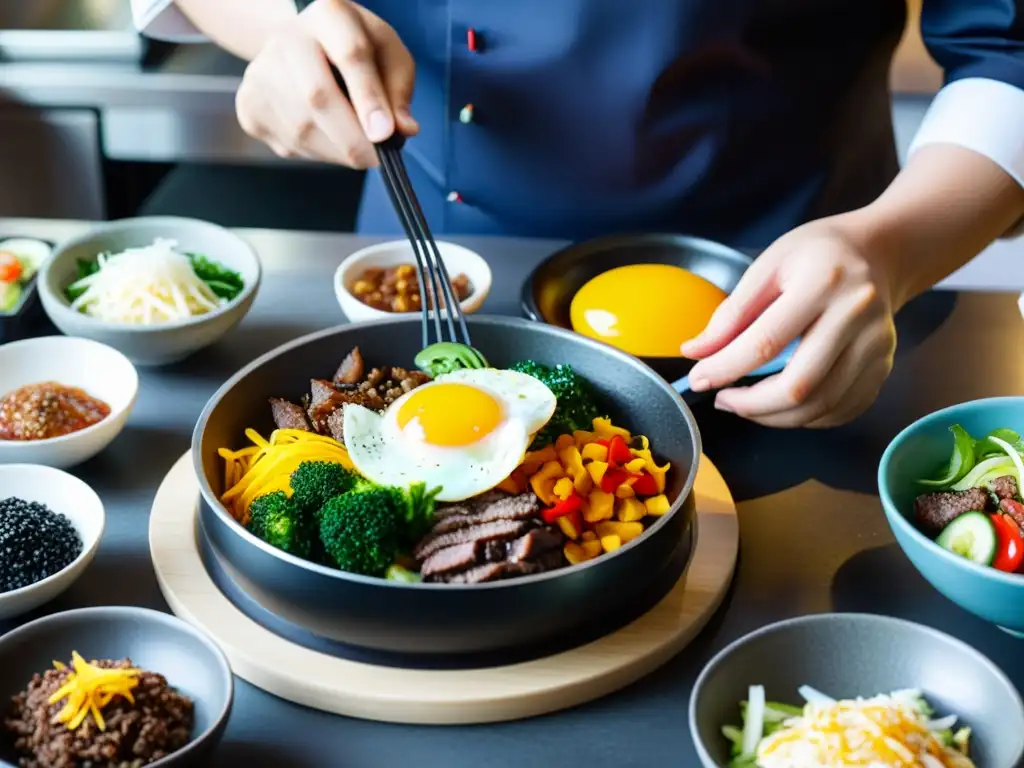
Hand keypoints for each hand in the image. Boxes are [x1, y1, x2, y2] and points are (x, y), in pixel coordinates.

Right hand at [235, 0, 417, 166]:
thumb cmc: (356, 52)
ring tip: (355, 148)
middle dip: (352, 139)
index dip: (369, 98)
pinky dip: (315, 153)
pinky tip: (327, 138)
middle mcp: (287, 36)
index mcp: (330, 14)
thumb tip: (404, 130)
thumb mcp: (389, 57)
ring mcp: (261, 70)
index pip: (351, 55)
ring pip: (301, 128)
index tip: (385, 135)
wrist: (304, 48)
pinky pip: (286, 143)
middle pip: (318, 96)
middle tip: (376, 159)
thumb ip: (399, 91)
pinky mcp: (248, 103)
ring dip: (336, 151)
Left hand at [680, 215, 898, 427]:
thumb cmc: (817, 255)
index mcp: (823, 282)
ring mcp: (876, 346)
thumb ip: (731, 312)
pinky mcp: (884, 367)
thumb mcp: (768, 265)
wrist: (879, 253)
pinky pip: (841, 410)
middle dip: (751, 405)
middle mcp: (857, 316)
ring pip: (820, 406)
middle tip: (723, 400)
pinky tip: (781, 405)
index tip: (698, 379)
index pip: (766, 342)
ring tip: (746, 404)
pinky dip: (805, 418)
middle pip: (798, 385)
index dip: (726, 368)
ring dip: (774, 417)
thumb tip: (696, 351)